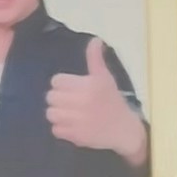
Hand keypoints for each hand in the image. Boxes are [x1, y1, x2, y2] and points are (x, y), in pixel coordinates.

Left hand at [46, 39, 147, 163]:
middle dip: (58, 99)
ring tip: (68, 114)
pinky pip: (56, 130)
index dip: (62, 85)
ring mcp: (78, 121)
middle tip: (70, 103)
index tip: (72, 90)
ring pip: (51, 114)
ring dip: (57, 114)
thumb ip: (95, 59)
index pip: (57, 81)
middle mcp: (82, 102)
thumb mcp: (105, 78)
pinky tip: (72, 126)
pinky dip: (61, 129)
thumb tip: (95, 40)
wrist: (125, 130)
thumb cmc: (113, 101)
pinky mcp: (76, 136)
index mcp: (87, 86)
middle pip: (51, 97)